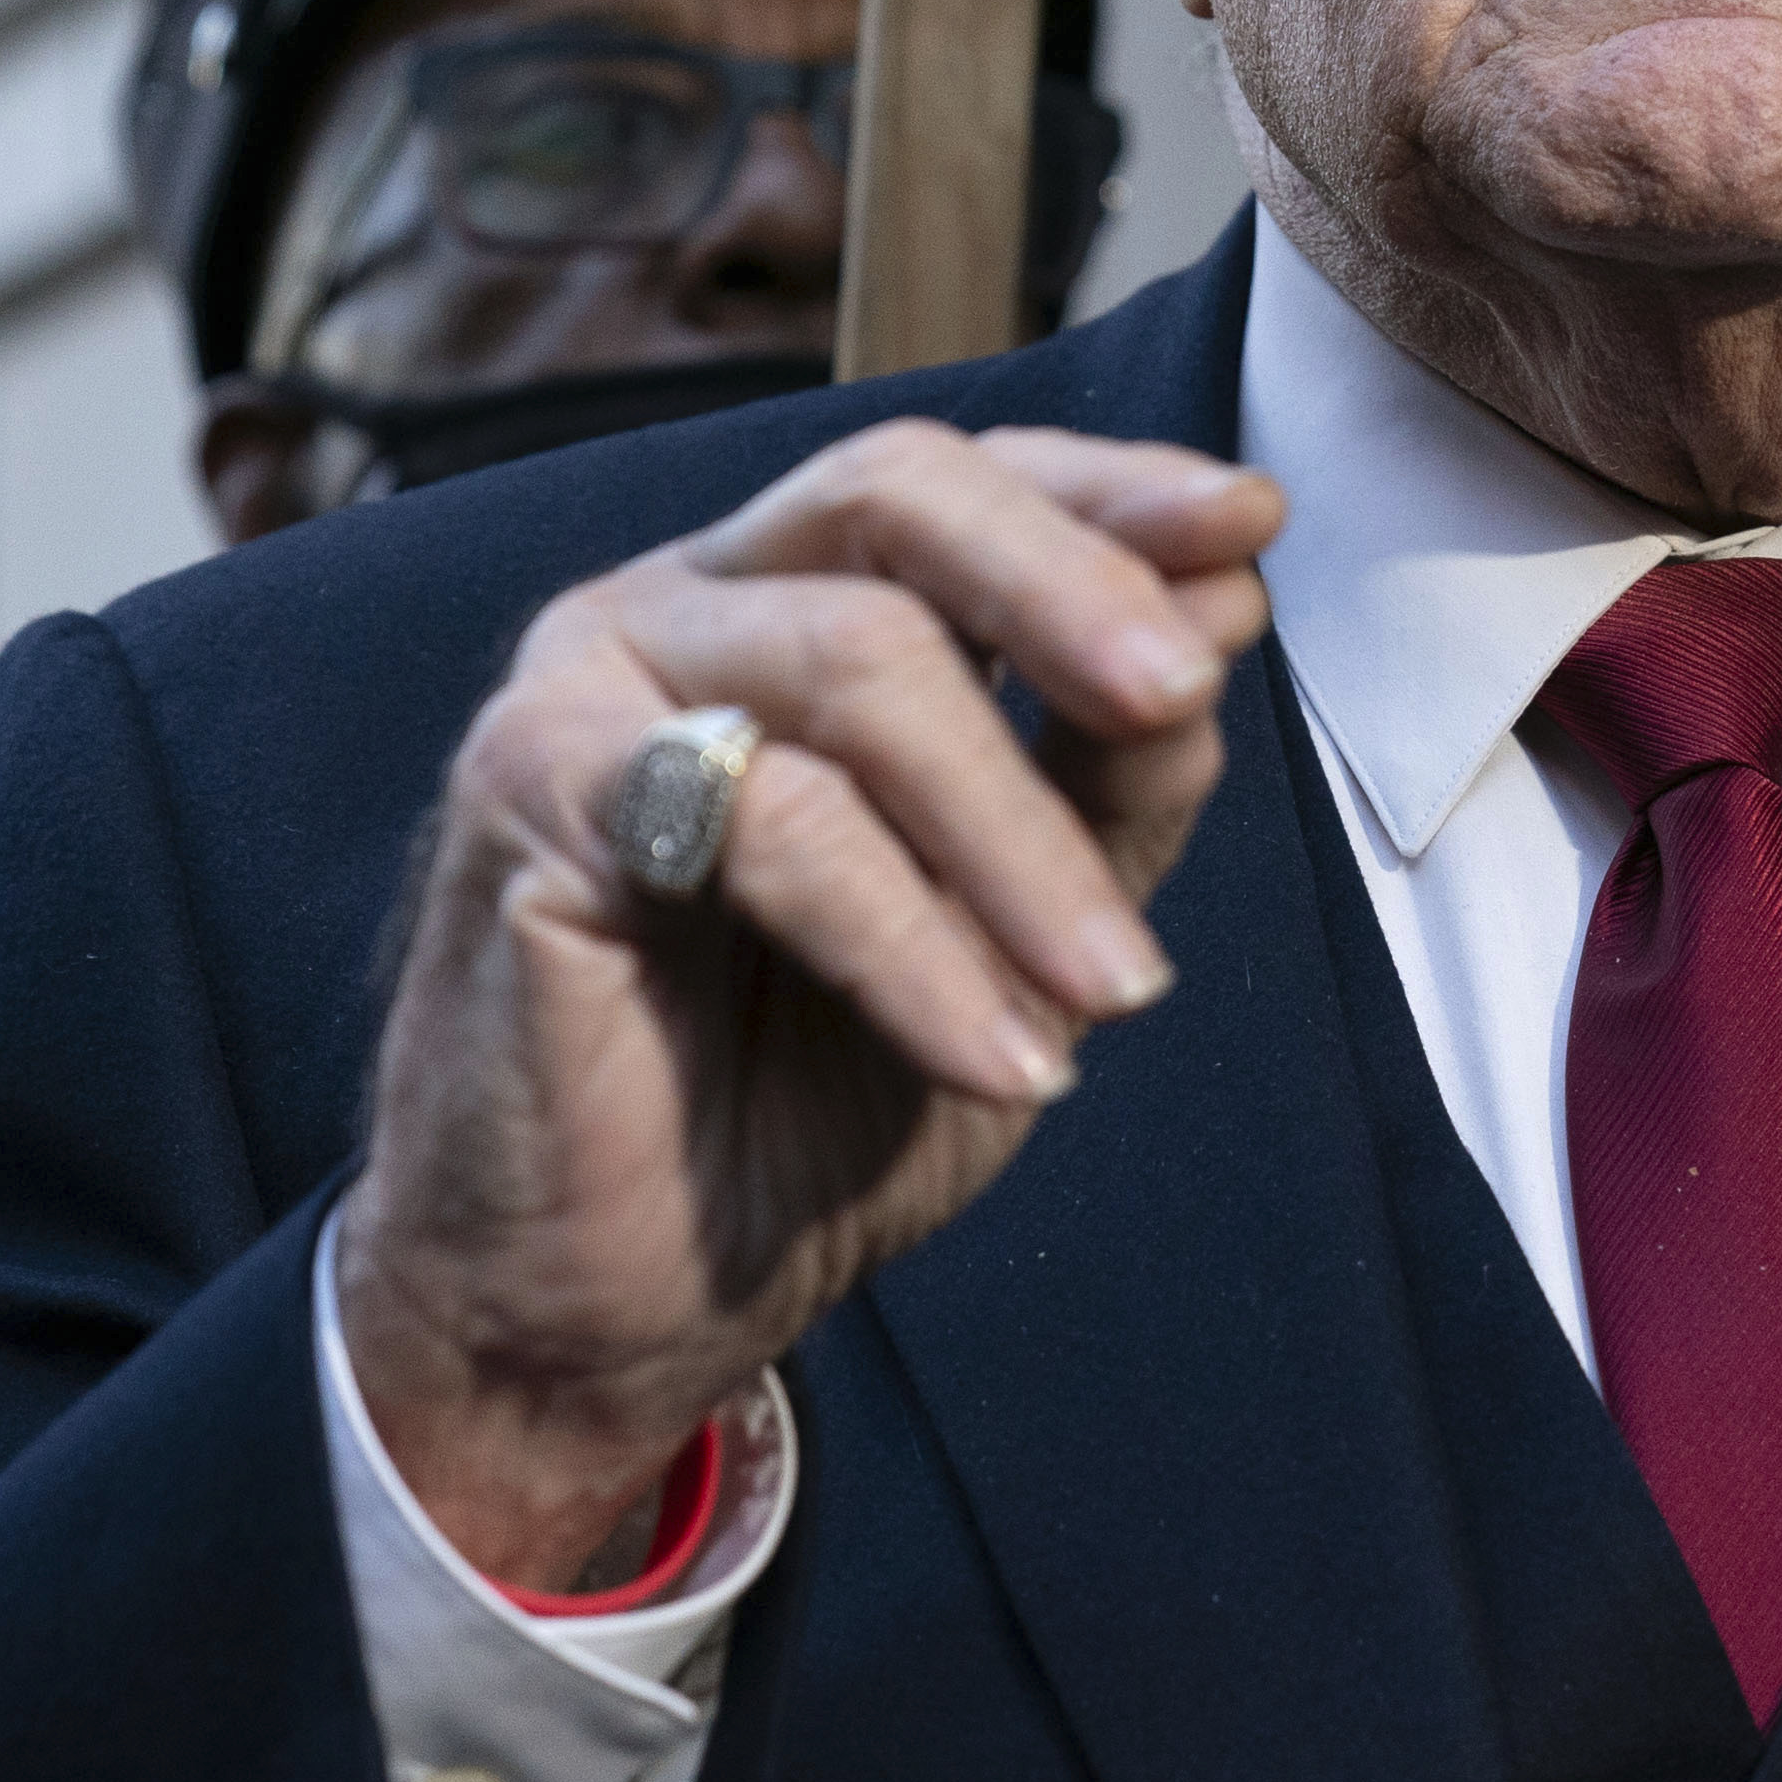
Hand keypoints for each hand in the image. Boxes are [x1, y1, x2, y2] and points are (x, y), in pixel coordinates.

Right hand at [332, 423, 1282, 1586]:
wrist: (618, 1298)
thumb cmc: (801, 1100)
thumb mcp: (1016, 926)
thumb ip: (1106, 770)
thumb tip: (1230, 598)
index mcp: (786, 604)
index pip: (953, 483)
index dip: (1105, 491)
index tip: (1252, 526)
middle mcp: (681, 606)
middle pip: (894, 493)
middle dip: (1070, 585)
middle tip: (1186, 697)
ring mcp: (590, 681)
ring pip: (857, 662)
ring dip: (1021, 839)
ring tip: (1118, 991)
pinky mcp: (529, 789)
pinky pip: (774, 822)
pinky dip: (916, 943)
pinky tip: (1001, 1058)